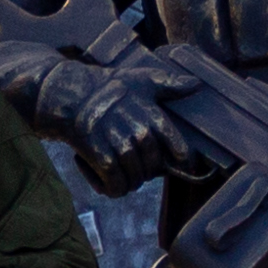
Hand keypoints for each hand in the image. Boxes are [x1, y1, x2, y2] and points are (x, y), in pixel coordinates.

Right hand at [46, 60, 201, 191]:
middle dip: (147, 170)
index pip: (178, 147)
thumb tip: (196, 84)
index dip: (183, 160)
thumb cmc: (109, 86)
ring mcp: (120, 147)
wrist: (70, 96)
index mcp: (152, 116)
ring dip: (129, 180)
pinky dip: (113, 188)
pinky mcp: (102, 159)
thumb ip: (170, 84)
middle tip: (135, 163)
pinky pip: (117, 186)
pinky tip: (107, 182)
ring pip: (136, 180)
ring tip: (120, 170)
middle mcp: (140, 132)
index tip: (185, 166)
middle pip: (154, 168)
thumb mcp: (141, 79)